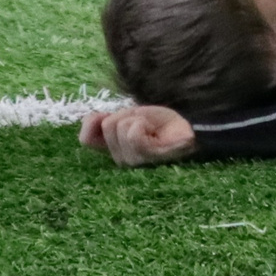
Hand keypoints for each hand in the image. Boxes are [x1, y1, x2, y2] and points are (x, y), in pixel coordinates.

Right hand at [81, 104, 196, 166]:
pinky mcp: (146, 157)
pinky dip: (144, 123)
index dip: (94, 122)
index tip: (112, 116)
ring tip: (152, 127)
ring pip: (120, 126)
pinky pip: (132, 133)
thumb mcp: (130, 117)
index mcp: (112, 149)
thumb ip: (107, 120)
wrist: (190, 127)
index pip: (85, 139)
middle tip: (146, 122)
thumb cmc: (162, 123)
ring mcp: (131, 161)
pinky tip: (155, 131)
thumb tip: (92, 118)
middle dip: (128, 115)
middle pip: (108, 124)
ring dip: (139, 118)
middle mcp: (118, 159)